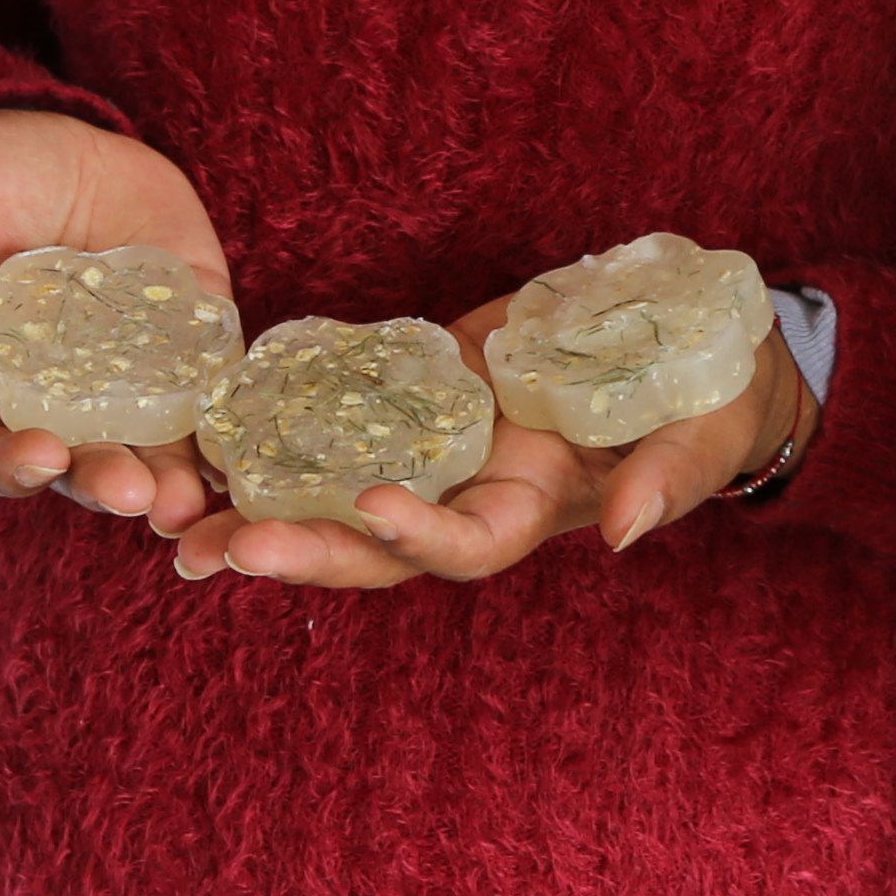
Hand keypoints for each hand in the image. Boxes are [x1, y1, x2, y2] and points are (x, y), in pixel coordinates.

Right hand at [0, 107, 232, 526]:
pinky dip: (228, 426)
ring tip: (191, 501)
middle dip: (105, 483)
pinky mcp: (193, 344)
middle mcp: (61, 396)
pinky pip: (215, 394)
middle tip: (135, 493)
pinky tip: (247, 446)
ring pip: (152, 449)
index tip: (38, 456)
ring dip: (173, 482)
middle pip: (80, 465)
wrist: (64, 141)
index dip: (9, 463)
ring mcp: (132, 376)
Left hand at [176, 306, 812, 589]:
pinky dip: (279, 442)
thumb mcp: (707, 431)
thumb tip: (624, 533)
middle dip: (301, 549)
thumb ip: (667, 476)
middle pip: (375, 547)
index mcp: (538, 509)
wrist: (697, 344)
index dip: (419, 534)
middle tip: (217, 551)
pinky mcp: (423, 394)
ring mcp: (442, 448)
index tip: (370, 506)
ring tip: (179, 529)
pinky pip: (343, 425)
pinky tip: (209, 446)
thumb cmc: (716, 396)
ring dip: (264, 516)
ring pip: (340, 497)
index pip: (469, 545)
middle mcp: (477, 493)